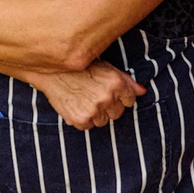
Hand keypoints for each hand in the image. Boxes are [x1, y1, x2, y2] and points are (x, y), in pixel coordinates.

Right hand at [26, 60, 145, 130]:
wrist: (51, 70)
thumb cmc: (79, 66)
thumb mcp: (105, 67)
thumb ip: (126, 81)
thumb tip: (142, 91)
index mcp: (116, 82)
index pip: (129, 100)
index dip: (119, 95)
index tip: (107, 89)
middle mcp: (107, 97)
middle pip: (117, 113)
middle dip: (108, 106)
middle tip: (93, 93)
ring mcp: (93, 109)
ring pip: (103, 121)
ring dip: (96, 113)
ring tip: (83, 98)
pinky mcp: (80, 119)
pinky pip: (88, 126)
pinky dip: (83, 118)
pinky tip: (76, 104)